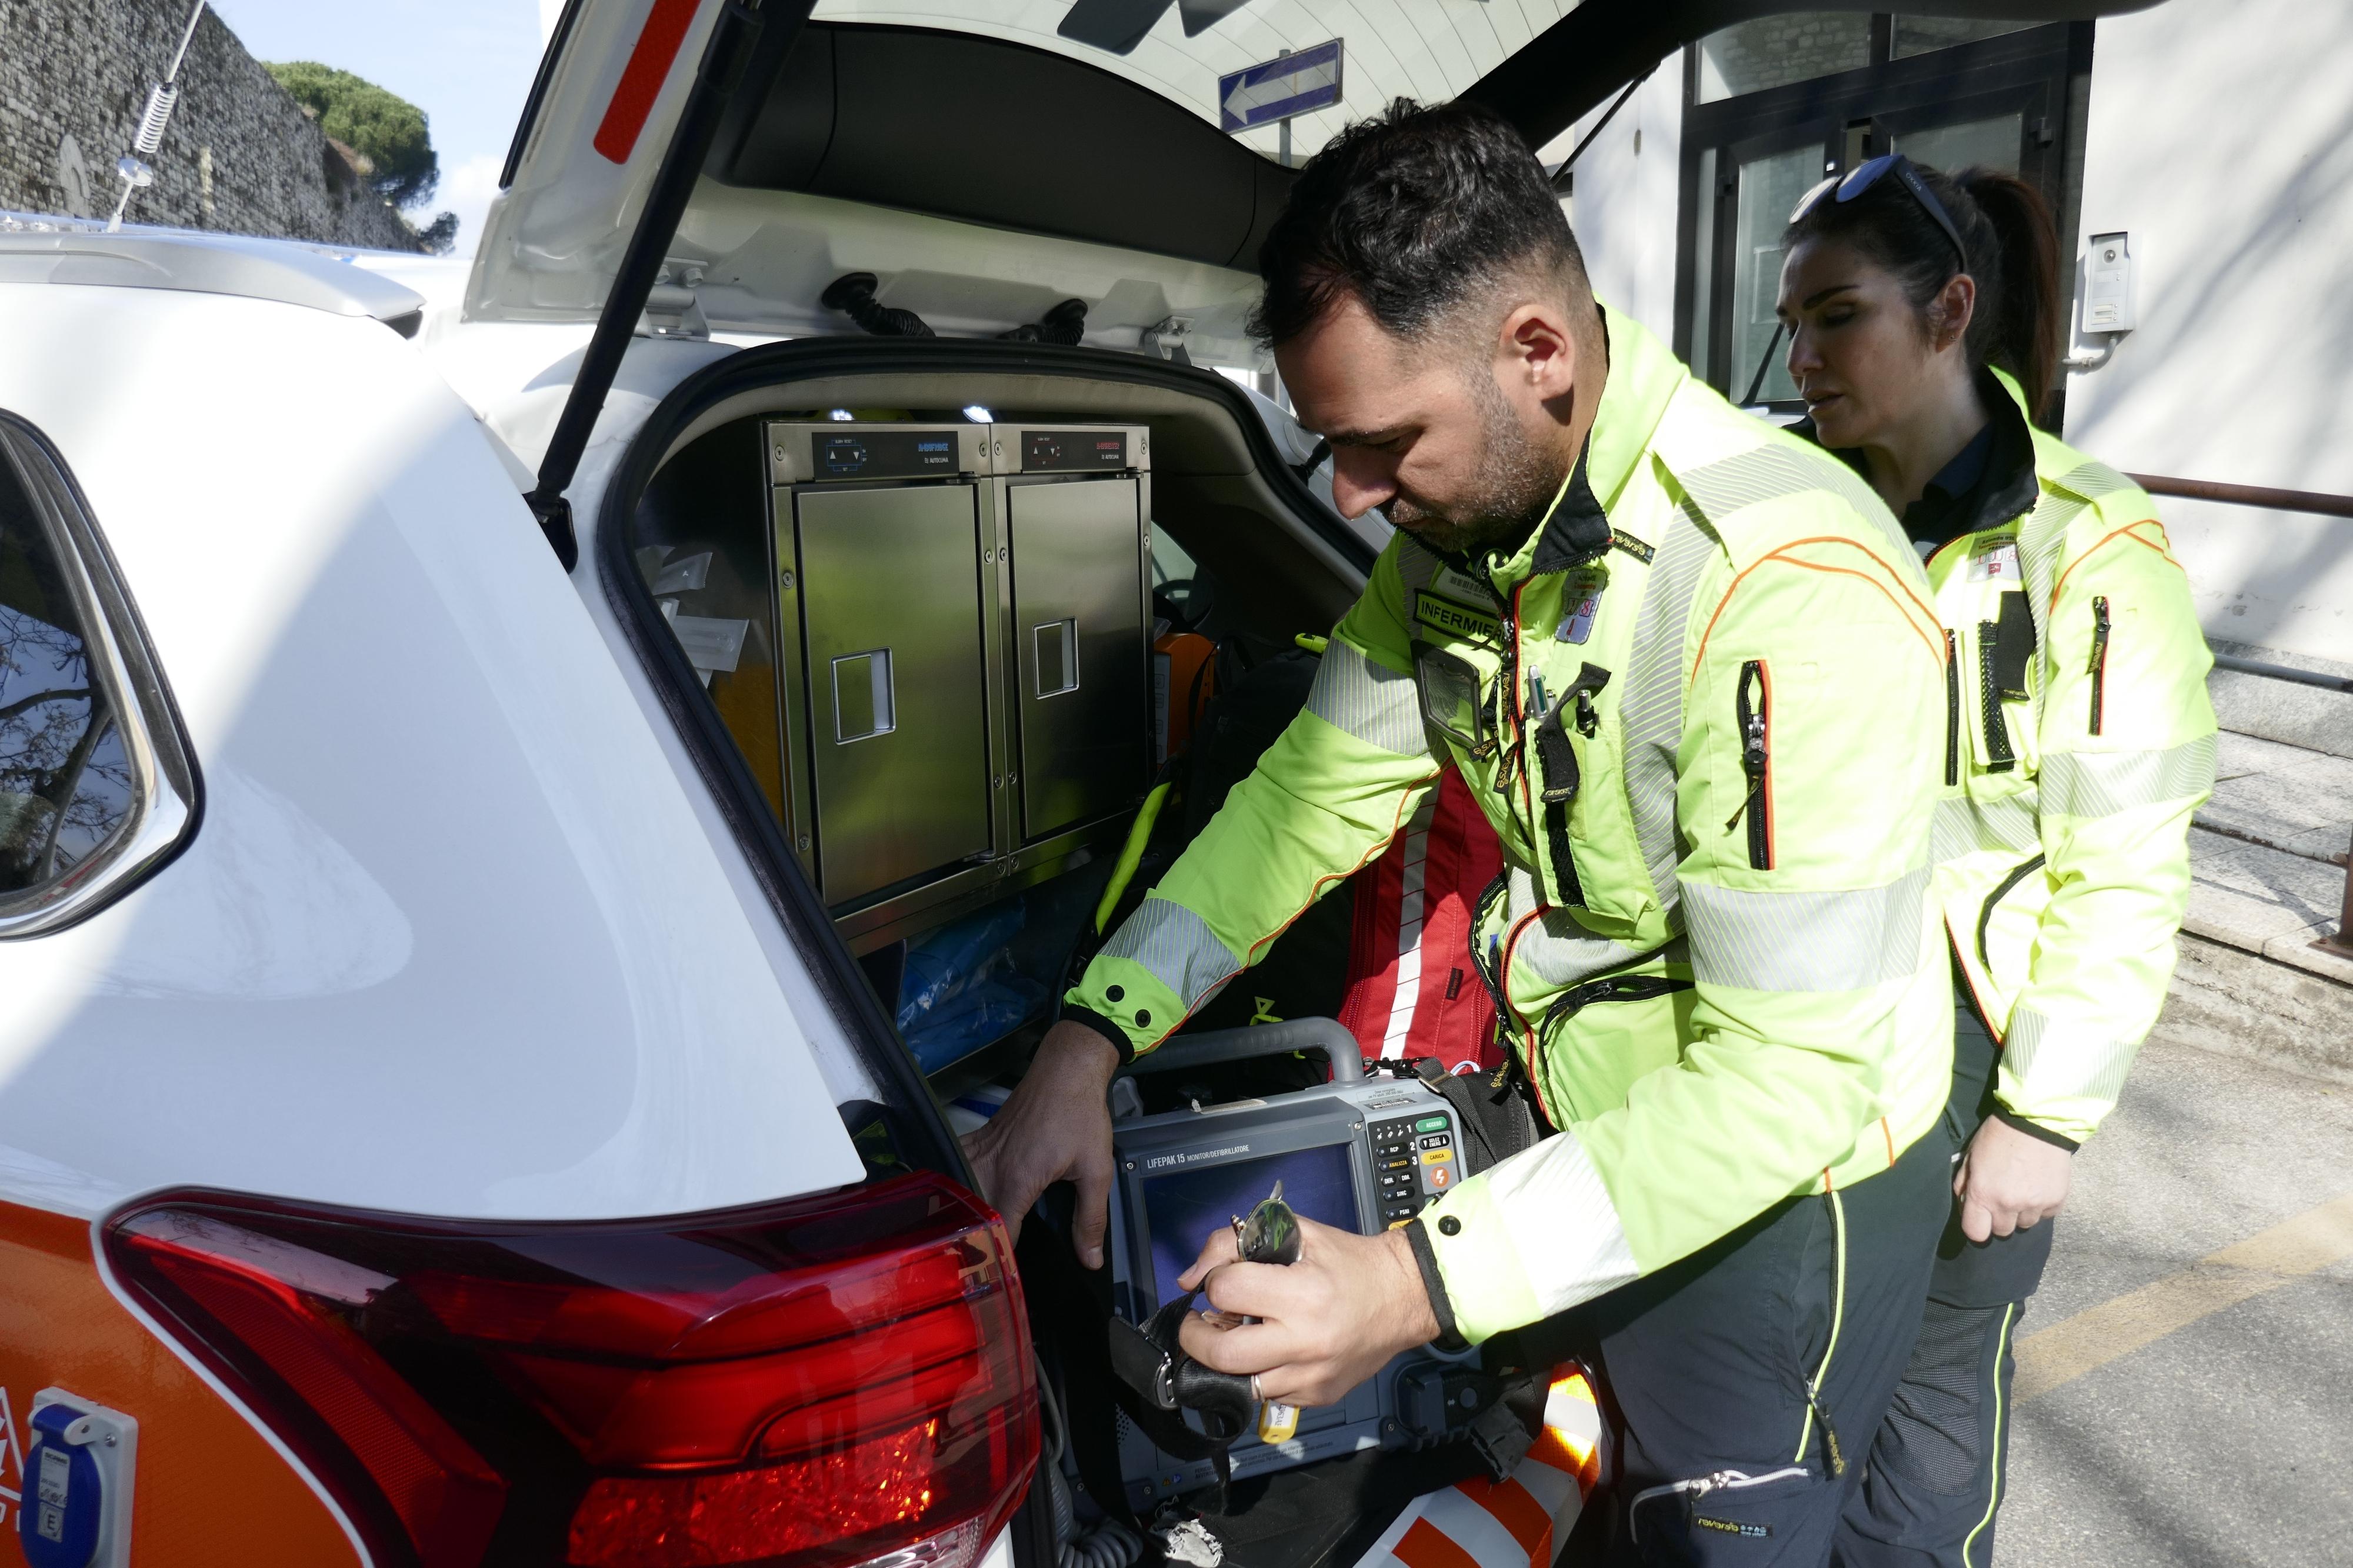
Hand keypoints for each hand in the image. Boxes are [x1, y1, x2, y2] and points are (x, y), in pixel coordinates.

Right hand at [961, 1022, 1121, 1264]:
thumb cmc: (1081, 1116)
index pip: (1000, 1233)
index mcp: (1017, 1180)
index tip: (1006, 1282)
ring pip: (959, 1193)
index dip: (1002, 1260)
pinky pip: (958, 1169)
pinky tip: (959, 1203)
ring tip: (971, 1244)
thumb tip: (1091, 1261)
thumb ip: (1091, 1219)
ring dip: (962, 1217)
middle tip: (985, 1271)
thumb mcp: (1096, 1170)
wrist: (1066, 1068)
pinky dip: (956, 1187)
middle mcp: (990, 1168)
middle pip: (972, 1216)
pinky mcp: (979, 1139)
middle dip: (975, 1244)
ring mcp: (980, 1151)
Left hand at [1173, 1215, 1439, 1406]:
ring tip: (1233, 1337)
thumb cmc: (1350, 1262)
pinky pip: (1269, 1395)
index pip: (1226, 1292)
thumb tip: (1190, 1278)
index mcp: (1302, 1293)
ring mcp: (1312, 1375)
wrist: (1404, 1297)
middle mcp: (1307, 1341)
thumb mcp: (1297, 1232)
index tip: (1221, 1281)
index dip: (1214, 1282)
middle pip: (1223, 1355)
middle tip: (1198, 1324)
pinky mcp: (1319, 1395)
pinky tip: (1266, 1353)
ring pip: (1241, 1383)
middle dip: (1195, 1337)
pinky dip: (1258, 1375)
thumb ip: (1235, 1243)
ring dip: (1226, 1361)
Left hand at [1955, 1116, 2072, 1241]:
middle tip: (2002, 1197)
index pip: (1976, 1233)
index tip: (1980, 1217)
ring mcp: (2035, 1205)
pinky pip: (2046, 1215)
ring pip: (2025, 1224)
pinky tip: (2038, 1186)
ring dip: (2022, 1212)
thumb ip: (1964, 1185)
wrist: (2037, 1121)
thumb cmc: (1998, 1135)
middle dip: (1999, 1217)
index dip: (1976, 1226)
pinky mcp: (2057, 1200)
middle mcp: (2009, 1204)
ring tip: (2022, 1189)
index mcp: (1983, 1194)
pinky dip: (2042, 1205)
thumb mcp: (1971, 1156)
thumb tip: (1965, 1206)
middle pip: (2002, 1231)